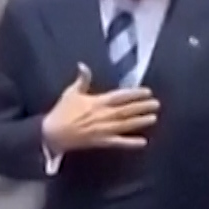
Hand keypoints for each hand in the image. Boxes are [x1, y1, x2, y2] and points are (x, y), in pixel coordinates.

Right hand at [41, 64, 158, 151]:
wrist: (51, 133)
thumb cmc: (61, 112)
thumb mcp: (71, 93)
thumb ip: (82, 79)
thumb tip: (83, 65)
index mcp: (96, 102)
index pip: (120, 96)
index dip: (134, 94)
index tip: (147, 92)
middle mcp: (102, 115)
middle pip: (126, 110)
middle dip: (142, 106)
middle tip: (156, 104)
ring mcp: (102, 129)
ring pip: (125, 125)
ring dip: (140, 121)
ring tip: (153, 118)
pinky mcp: (100, 142)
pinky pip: (117, 143)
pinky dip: (130, 143)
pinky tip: (142, 142)